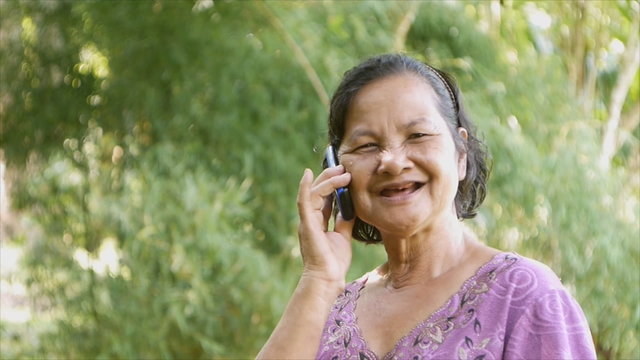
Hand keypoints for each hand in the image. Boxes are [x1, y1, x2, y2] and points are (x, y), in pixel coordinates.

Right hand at [296, 166, 354, 285]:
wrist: (328, 279)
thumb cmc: (334, 262)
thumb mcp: (343, 236)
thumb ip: (344, 221)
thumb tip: (351, 207)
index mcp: (317, 222)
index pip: (324, 198)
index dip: (333, 184)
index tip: (346, 174)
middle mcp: (310, 219)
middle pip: (317, 191)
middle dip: (330, 177)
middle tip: (344, 167)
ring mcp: (306, 221)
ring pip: (313, 193)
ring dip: (327, 180)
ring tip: (342, 172)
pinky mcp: (306, 224)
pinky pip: (303, 201)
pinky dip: (304, 186)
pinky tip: (307, 173)